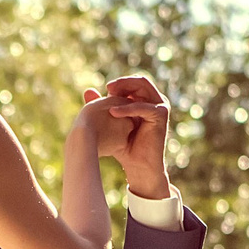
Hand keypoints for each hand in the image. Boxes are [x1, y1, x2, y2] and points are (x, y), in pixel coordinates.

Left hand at [77, 74, 172, 199]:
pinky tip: (113, 112)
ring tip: (109, 95)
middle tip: (108, 87)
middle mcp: (156, 101)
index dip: (120, 83)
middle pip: (140, 82)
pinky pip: (143, 106)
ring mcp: (160, 107)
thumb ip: (102, 106)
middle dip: (123, 83)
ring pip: (143, 88)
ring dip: (125, 89)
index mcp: (145, 101)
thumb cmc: (123, 147)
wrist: (137, 166)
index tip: (105, 89)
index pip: (134, 84)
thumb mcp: (110, 122)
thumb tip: (87, 90)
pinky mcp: (161, 115)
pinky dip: (127, 108)